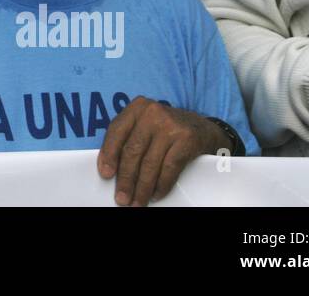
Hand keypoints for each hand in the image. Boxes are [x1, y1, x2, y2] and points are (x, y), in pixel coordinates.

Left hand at [97, 97, 222, 205]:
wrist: (203, 128)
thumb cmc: (166, 130)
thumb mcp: (145, 125)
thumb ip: (128, 139)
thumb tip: (109, 169)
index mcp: (137, 107)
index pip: (116, 131)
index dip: (109, 154)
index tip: (106, 174)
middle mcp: (152, 112)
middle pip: (133, 150)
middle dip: (126, 179)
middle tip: (122, 198)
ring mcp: (170, 125)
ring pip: (150, 163)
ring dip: (143, 188)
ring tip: (138, 201)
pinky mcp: (187, 139)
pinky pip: (169, 168)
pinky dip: (161, 185)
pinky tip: (156, 194)